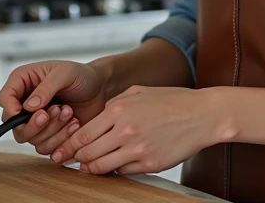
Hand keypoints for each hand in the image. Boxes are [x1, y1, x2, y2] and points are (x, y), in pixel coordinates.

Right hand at [0, 60, 107, 158]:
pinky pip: (46, 148)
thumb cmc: (81, 75)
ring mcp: (36, 122)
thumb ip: (46, 87)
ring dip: (52, 129)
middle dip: (35, 123)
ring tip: (69, 111)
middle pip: (14, 126)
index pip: (4, 99)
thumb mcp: (65, 73)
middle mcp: (25, 104)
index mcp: (23, 82)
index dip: (11, 109)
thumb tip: (29, 106)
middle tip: (54, 110)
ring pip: (31, 139)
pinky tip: (74, 123)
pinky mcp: (48, 136)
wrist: (100, 89)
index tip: (27, 111)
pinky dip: (61, 139)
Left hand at [52, 85, 228, 175]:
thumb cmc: (171, 101)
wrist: (202, 115)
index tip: (62, 151)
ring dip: (92, 168)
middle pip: (87, 153)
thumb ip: (114, 104)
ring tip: (90, 166)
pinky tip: (116, 164)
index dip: (69, 146)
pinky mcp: (150, 163)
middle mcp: (125, 130)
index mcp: (119, 110)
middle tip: (71, 162)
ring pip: (101, 167)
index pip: (82, 134)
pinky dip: (116, 169)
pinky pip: (123, 172)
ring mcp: (137, 149)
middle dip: (76, 159)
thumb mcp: (138, 92)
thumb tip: (96, 119)